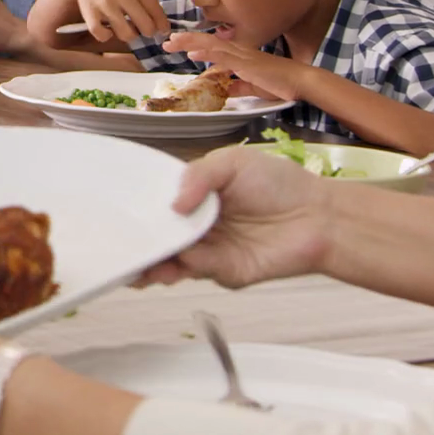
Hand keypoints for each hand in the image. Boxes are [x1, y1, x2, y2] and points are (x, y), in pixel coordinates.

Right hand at [62, 0, 166, 41]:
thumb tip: (163, 20)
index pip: (157, 12)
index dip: (162, 25)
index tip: (164, 30)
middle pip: (146, 27)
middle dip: (148, 31)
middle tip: (146, 29)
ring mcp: (105, 2)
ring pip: (126, 35)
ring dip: (129, 35)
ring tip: (129, 29)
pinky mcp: (91, 12)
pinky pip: (102, 35)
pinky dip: (107, 36)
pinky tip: (109, 30)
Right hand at [140, 146, 332, 289]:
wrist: (318, 217)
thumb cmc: (280, 184)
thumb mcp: (232, 162)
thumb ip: (198, 176)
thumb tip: (174, 205)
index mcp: (194, 197)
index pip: (156, 206)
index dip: (137, 211)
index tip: (115, 215)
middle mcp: (196, 227)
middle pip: (158, 237)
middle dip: (138, 244)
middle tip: (121, 247)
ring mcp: (208, 251)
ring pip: (170, 260)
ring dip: (152, 263)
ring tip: (140, 263)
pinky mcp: (224, 272)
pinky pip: (197, 270)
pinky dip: (182, 267)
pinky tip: (177, 259)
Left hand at [162, 33, 308, 101]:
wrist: (299, 82)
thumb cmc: (280, 83)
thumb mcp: (253, 86)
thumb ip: (238, 86)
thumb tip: (226, 89)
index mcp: (239, 55)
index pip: (212, 46)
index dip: (193, 43)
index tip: (176, 44)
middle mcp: (238, 51)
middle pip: (207, 41)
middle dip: (185, 40)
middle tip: (166, 41)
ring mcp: (242, 55)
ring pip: (211, 45)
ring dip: (190, 43)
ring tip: (172, 42)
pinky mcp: (246, 63)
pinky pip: (223, 57)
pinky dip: (206, 54)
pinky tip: (192, 54)